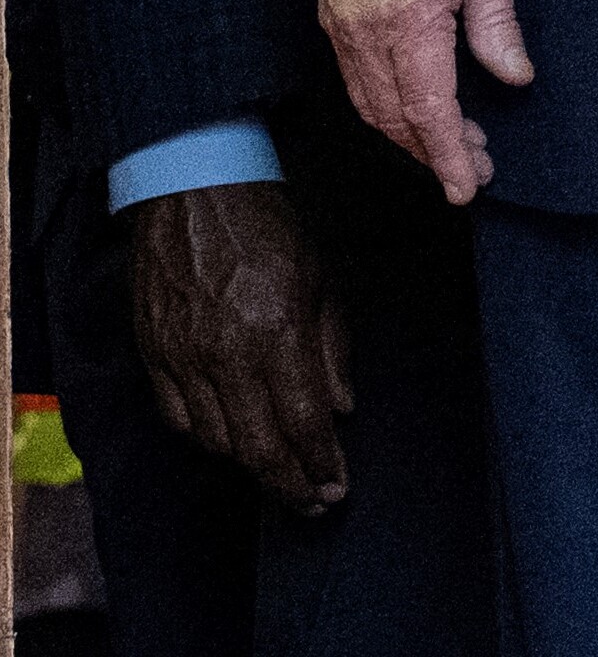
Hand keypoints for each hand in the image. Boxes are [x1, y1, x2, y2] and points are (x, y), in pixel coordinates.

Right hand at [128, 183, 351, 516]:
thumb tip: (343, 410)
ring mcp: (183, 358)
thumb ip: (333, 349)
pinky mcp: (153, 355)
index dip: (321, 465)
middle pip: (257, 447)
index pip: (303, 423)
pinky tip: (230, 442)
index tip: (337, 488)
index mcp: (277, 333)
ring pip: (215, 440)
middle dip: (289, 484)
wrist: (194, 194)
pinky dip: (206, 439)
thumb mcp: (321, 280)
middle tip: (312, 504)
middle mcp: (226, 355)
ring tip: (279, 474)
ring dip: (250, 465)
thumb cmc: (268, 229)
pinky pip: (178, 419)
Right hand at [312, 0, 528, 205]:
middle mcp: (363, 29)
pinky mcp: (331, 14)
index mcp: (407, 17)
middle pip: (393, 115)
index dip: (447, 152)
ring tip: (454, 145)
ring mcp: (340, 24)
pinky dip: (384, 103)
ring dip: (408, 132)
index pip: (426, 107)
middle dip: (432, 150)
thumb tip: (514, 77)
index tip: (466, 185)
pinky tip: (417, 108)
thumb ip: (496, 23)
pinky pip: (355, 77)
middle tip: (473, 169)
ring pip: (369, 102)